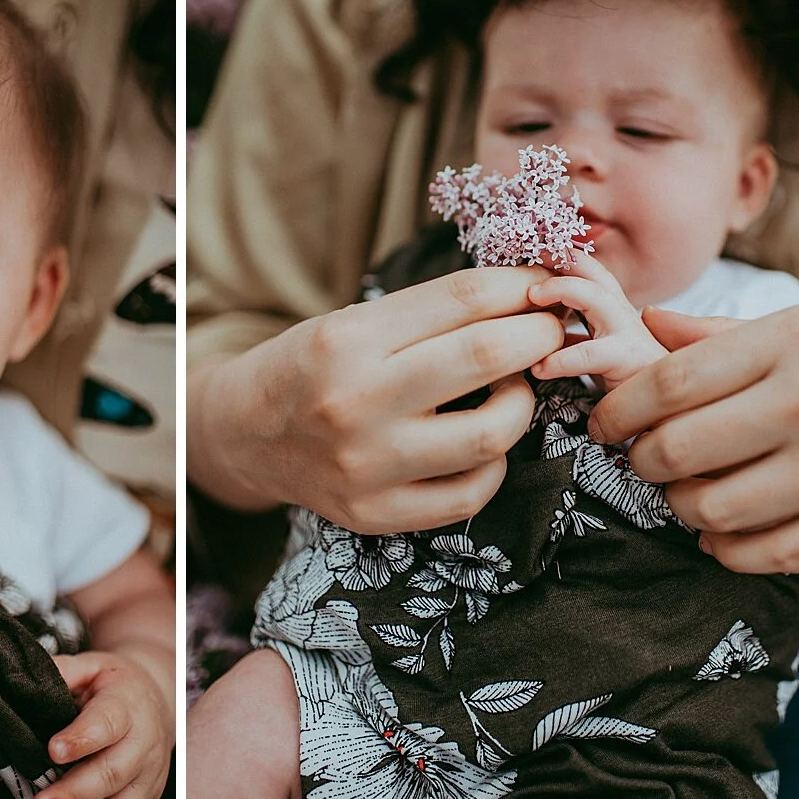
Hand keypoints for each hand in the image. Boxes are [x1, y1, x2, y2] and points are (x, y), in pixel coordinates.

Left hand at [32, 650, 172, 798]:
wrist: (156, 699)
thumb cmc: (115, 686)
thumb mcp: (92, 666)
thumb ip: (62, 671)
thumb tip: (24, 680)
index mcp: (127, 705)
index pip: (108, 722)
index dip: (82, 738)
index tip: (52, 750)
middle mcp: (143, 745)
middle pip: (113, 775)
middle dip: (73, 795)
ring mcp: (148, 778)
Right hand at [188, 266, 564, 533]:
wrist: (246, 434)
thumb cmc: (312, 367)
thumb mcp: (353, 321)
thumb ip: (433, 311)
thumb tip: (530, 291)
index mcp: (347, 340)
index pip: (463, 298)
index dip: (523, 286)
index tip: (549, 286)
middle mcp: (355, 401)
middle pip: (486, 357)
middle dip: (540, 335)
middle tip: (551, 331)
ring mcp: (367, 464)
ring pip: (492, 433)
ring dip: (522, 401)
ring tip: (510, 387)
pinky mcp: (377, 512)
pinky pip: (471, 493)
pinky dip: (495, 462)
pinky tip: (484, 441)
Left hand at [528, 251, 666, 387]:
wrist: (671, 411)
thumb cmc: (628, 382)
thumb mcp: (595, 350)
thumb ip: (572, 334)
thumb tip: (534, 324)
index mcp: (612, 310)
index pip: (587, 271)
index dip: (559, 256)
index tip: (528, 247)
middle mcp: (623, 315)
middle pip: (594, 270)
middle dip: (561, 256)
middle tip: (528, 252)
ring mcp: (630, 334)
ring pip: (597, 296)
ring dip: (562, 289)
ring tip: (532, 295)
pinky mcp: (631, 361)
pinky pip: (590, 354)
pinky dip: (560, 360)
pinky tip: (538, 368)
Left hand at [589, 302, 798, 573]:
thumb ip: (723, 336)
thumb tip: (647, 324)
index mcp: (796, 341)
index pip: (671, 382)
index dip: (618, 409)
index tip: (602, 423)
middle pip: (681, 448)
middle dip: (643, 461)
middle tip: (643, 460)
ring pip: (716, 508)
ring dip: (681, 508)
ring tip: (685, 494)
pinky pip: (771, 553)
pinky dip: (728, 550)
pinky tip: (721, 533)